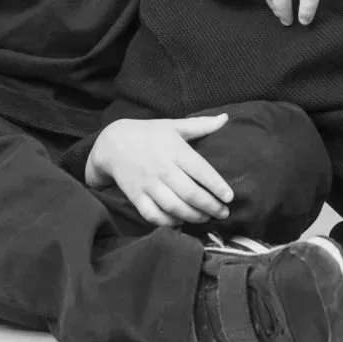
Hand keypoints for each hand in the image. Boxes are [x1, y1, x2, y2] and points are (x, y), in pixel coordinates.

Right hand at [84, 114, 233, 226]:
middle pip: (190, 193)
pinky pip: (153, 215)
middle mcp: (162, 168)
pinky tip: (181, 222)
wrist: (113, 143)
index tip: (230, 197)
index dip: (217, 185)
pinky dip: (168, 223)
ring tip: (206, 218)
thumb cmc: (148, 134)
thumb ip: (200, 125)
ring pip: (174, 207)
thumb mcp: (173, 126)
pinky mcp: (136, 196)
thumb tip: (225, 118)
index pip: (200, 170)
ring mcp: (148, 184)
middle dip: (210, 207)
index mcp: (174, 150)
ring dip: (194, 216)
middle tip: (224, 213)